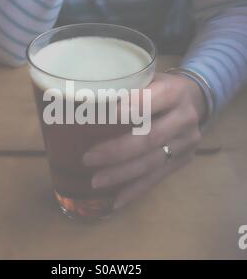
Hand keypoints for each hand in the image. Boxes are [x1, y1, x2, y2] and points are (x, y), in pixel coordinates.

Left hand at [83, 73, 206, 209]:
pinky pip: (158, 178)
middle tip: (88, 159)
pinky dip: (135, 190)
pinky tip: (116, 200)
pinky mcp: (183, 161)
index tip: (108, 115)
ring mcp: (186, 143)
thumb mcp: (148, 78)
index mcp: (175, 91)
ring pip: (153, 162)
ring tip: (96, 181)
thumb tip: (84, 100)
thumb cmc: (160, 88)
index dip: (133, 107)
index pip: (153, 99)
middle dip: (118, 151)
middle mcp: (184, 118)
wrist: (194, 102)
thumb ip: (126, 88)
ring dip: (123, 174)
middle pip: (151, 137)